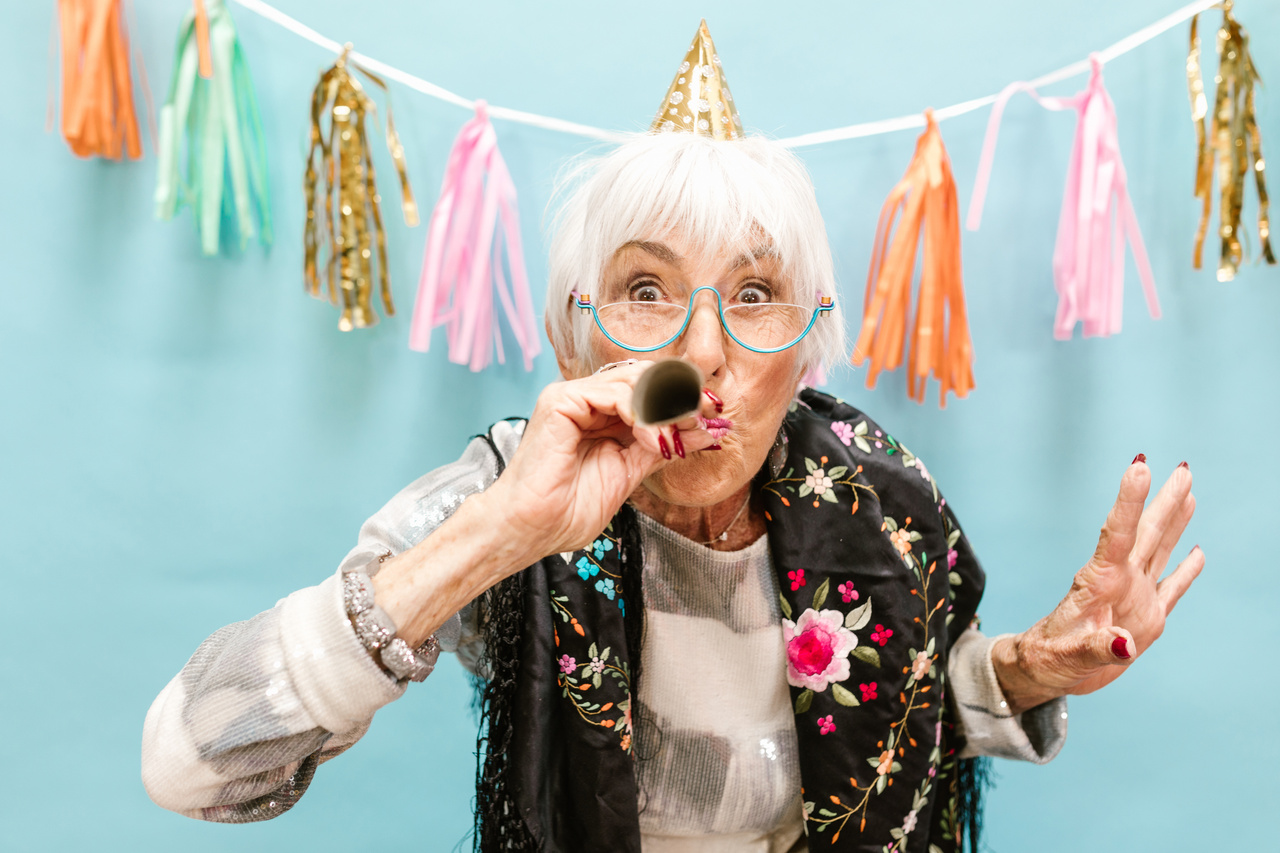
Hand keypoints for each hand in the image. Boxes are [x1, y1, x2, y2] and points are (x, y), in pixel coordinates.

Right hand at [484, 361, 719, 563]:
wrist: (532, 529)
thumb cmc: (567, 510)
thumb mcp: (630, 472)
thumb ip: (662, 447)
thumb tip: (706, 431)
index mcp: (600, 415)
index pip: (649, 389)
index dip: (682, 397)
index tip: (713, 416)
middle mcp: (585, 400)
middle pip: (645, 376)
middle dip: (680, 396)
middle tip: (703, 418)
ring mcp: (572, 397)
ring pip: (633, 380)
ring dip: (663, 408)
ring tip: (674, 437)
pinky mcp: (561, 400)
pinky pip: (613, 392)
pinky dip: (641, 413)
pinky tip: (649, 439)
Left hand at [992, 457, 1204, 712]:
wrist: (1049, 671)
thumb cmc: (1051, 659)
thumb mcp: (1069, 657)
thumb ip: (1097, 648)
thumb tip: (1125, 645)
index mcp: (1098, 583)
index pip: (1117, 534)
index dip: (1129, 502)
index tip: (1139, 468)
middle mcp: (1119, 582)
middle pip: (1146, 534)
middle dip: (1164, 501)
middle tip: (1184, 469)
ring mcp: (1134, 596)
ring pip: (1159, 550)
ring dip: (1174, 521)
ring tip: (1188, 490)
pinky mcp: (1146, 617)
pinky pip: (1171, 587)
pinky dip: (1186, 569)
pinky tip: (1197, 551)